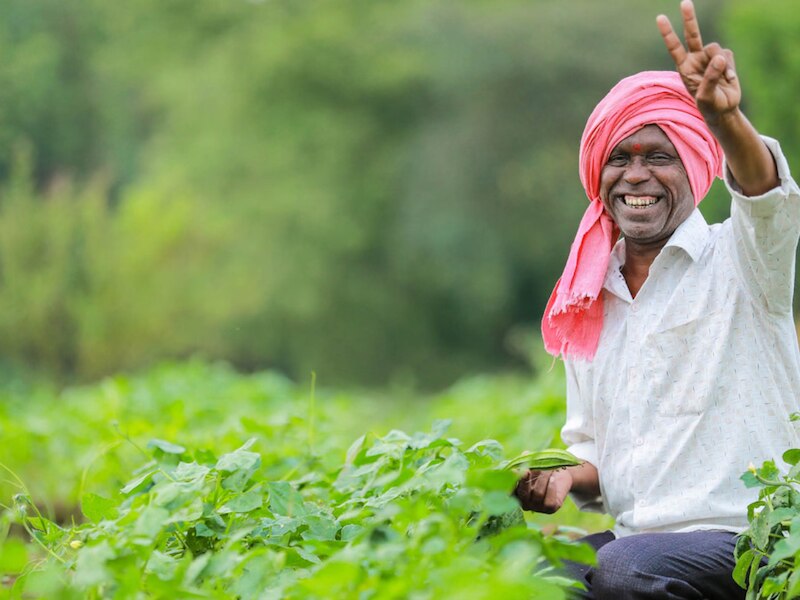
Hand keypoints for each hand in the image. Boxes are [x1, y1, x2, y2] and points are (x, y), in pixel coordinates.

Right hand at [513, 468, 572, 513]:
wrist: (559, 477)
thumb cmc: (540, 470)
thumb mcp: (532, 465)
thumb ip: (526, 462)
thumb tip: (525, 454)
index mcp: (516, 493)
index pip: (510, 491)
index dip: (511, 483)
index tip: (514, 471)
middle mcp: (525, 503)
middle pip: (523, 493)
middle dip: (524, 481)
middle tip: (526, 470)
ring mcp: (537, 507)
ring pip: (538, 494)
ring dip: (543, 478)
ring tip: (548, 468)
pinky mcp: (550, 509)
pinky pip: (549, 500)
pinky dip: (551, 487)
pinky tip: (553, 478)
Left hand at [657, 0, 739, 123]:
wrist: (724, 110)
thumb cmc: (709, 106)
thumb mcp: (705, 96)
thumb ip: (710, 77)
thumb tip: (719, 58)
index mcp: (684, 68)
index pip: (674, 48)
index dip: (668, 33)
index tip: (661, 18)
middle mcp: (695, 59)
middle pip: (692, 35)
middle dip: (689, 19)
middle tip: (684, 2)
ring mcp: (710, 58)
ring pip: (715, 48)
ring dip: (721, 64)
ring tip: (723, 80)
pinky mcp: (724, 59)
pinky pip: (728, 55)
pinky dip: (730, 67)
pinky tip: (729, 79)